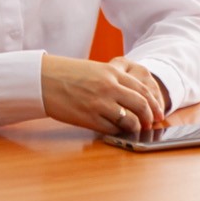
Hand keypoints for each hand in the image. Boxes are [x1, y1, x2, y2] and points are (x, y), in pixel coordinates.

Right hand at [39, 54, 164, 133]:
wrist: (42, 79)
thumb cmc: (66, 74)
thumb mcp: (94, 69)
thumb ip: (113, 79)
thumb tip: (131, 96)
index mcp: (111, 73)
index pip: (143, 90)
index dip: (154, 104)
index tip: (157, 112)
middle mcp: (109, 87)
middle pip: (141, 105)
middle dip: (149, 117)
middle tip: (150, 123)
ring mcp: (99, 103)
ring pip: (129, 120)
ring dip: (135, 127)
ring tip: (134, 129)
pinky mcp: (89, 117)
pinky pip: (112, 129)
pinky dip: (118, 131)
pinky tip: (116, 130)